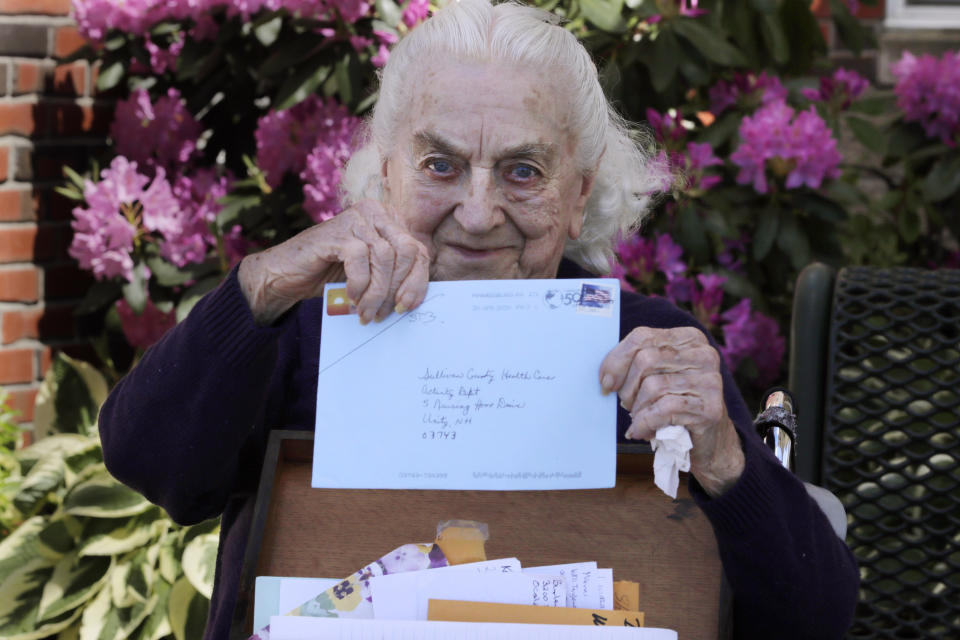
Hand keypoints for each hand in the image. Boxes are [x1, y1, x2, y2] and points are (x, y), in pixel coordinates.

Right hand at [238, 200, 430, 324]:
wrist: (285, 275)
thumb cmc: (330, 276)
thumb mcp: (372, 275)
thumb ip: (395, 276)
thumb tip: (417, 298)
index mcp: (389, 221)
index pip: (419, 251)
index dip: (418, 282)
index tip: (406, 307)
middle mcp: (376, 212)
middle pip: (408, 251)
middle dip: (399, 288)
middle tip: (386, 313)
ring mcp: (356, 218)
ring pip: (385, 257)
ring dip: (378, 293)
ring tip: (366, 312)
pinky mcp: (337, 231)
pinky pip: (360, 258)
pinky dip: (359, 284)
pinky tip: (351, 298)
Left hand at [598, 326, 744, 496]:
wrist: (708, 440)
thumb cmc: (673, 404)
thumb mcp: (655, 376)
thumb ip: (635, 364)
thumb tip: (606, 377)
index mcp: (688, 338)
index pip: (642, 337)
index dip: (617, 360)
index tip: (606, 382)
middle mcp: (703, 354)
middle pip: (645, 360)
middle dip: (627, 388)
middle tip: (628, 405)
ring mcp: (711, 380)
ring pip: (652, 386)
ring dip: (637, 409)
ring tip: (639, 419)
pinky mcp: (710, 408)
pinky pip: (664, 409)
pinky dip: (645, 423)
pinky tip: (643, 430)